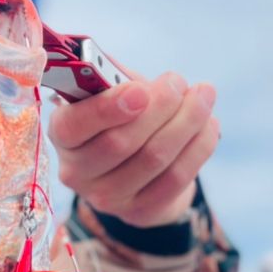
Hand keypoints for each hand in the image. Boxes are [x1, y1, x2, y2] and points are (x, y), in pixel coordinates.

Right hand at [49, 72, 219, 227]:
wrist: (135, 166)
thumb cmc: (120, 115)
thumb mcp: (108, 92)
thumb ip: (108, 75)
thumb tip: (105, 60)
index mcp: (63, 136)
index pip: (74, 126)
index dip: (106, 109)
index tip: (141, 91)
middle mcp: (78, 172)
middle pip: (121, 143)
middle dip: (159, 107)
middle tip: (178, 82)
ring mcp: (108, 198)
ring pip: (154, 158)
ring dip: (187, 121)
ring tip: (203, 95)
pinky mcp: (140, 211)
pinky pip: (177, 178)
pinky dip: (199, 146)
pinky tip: (209, 124)